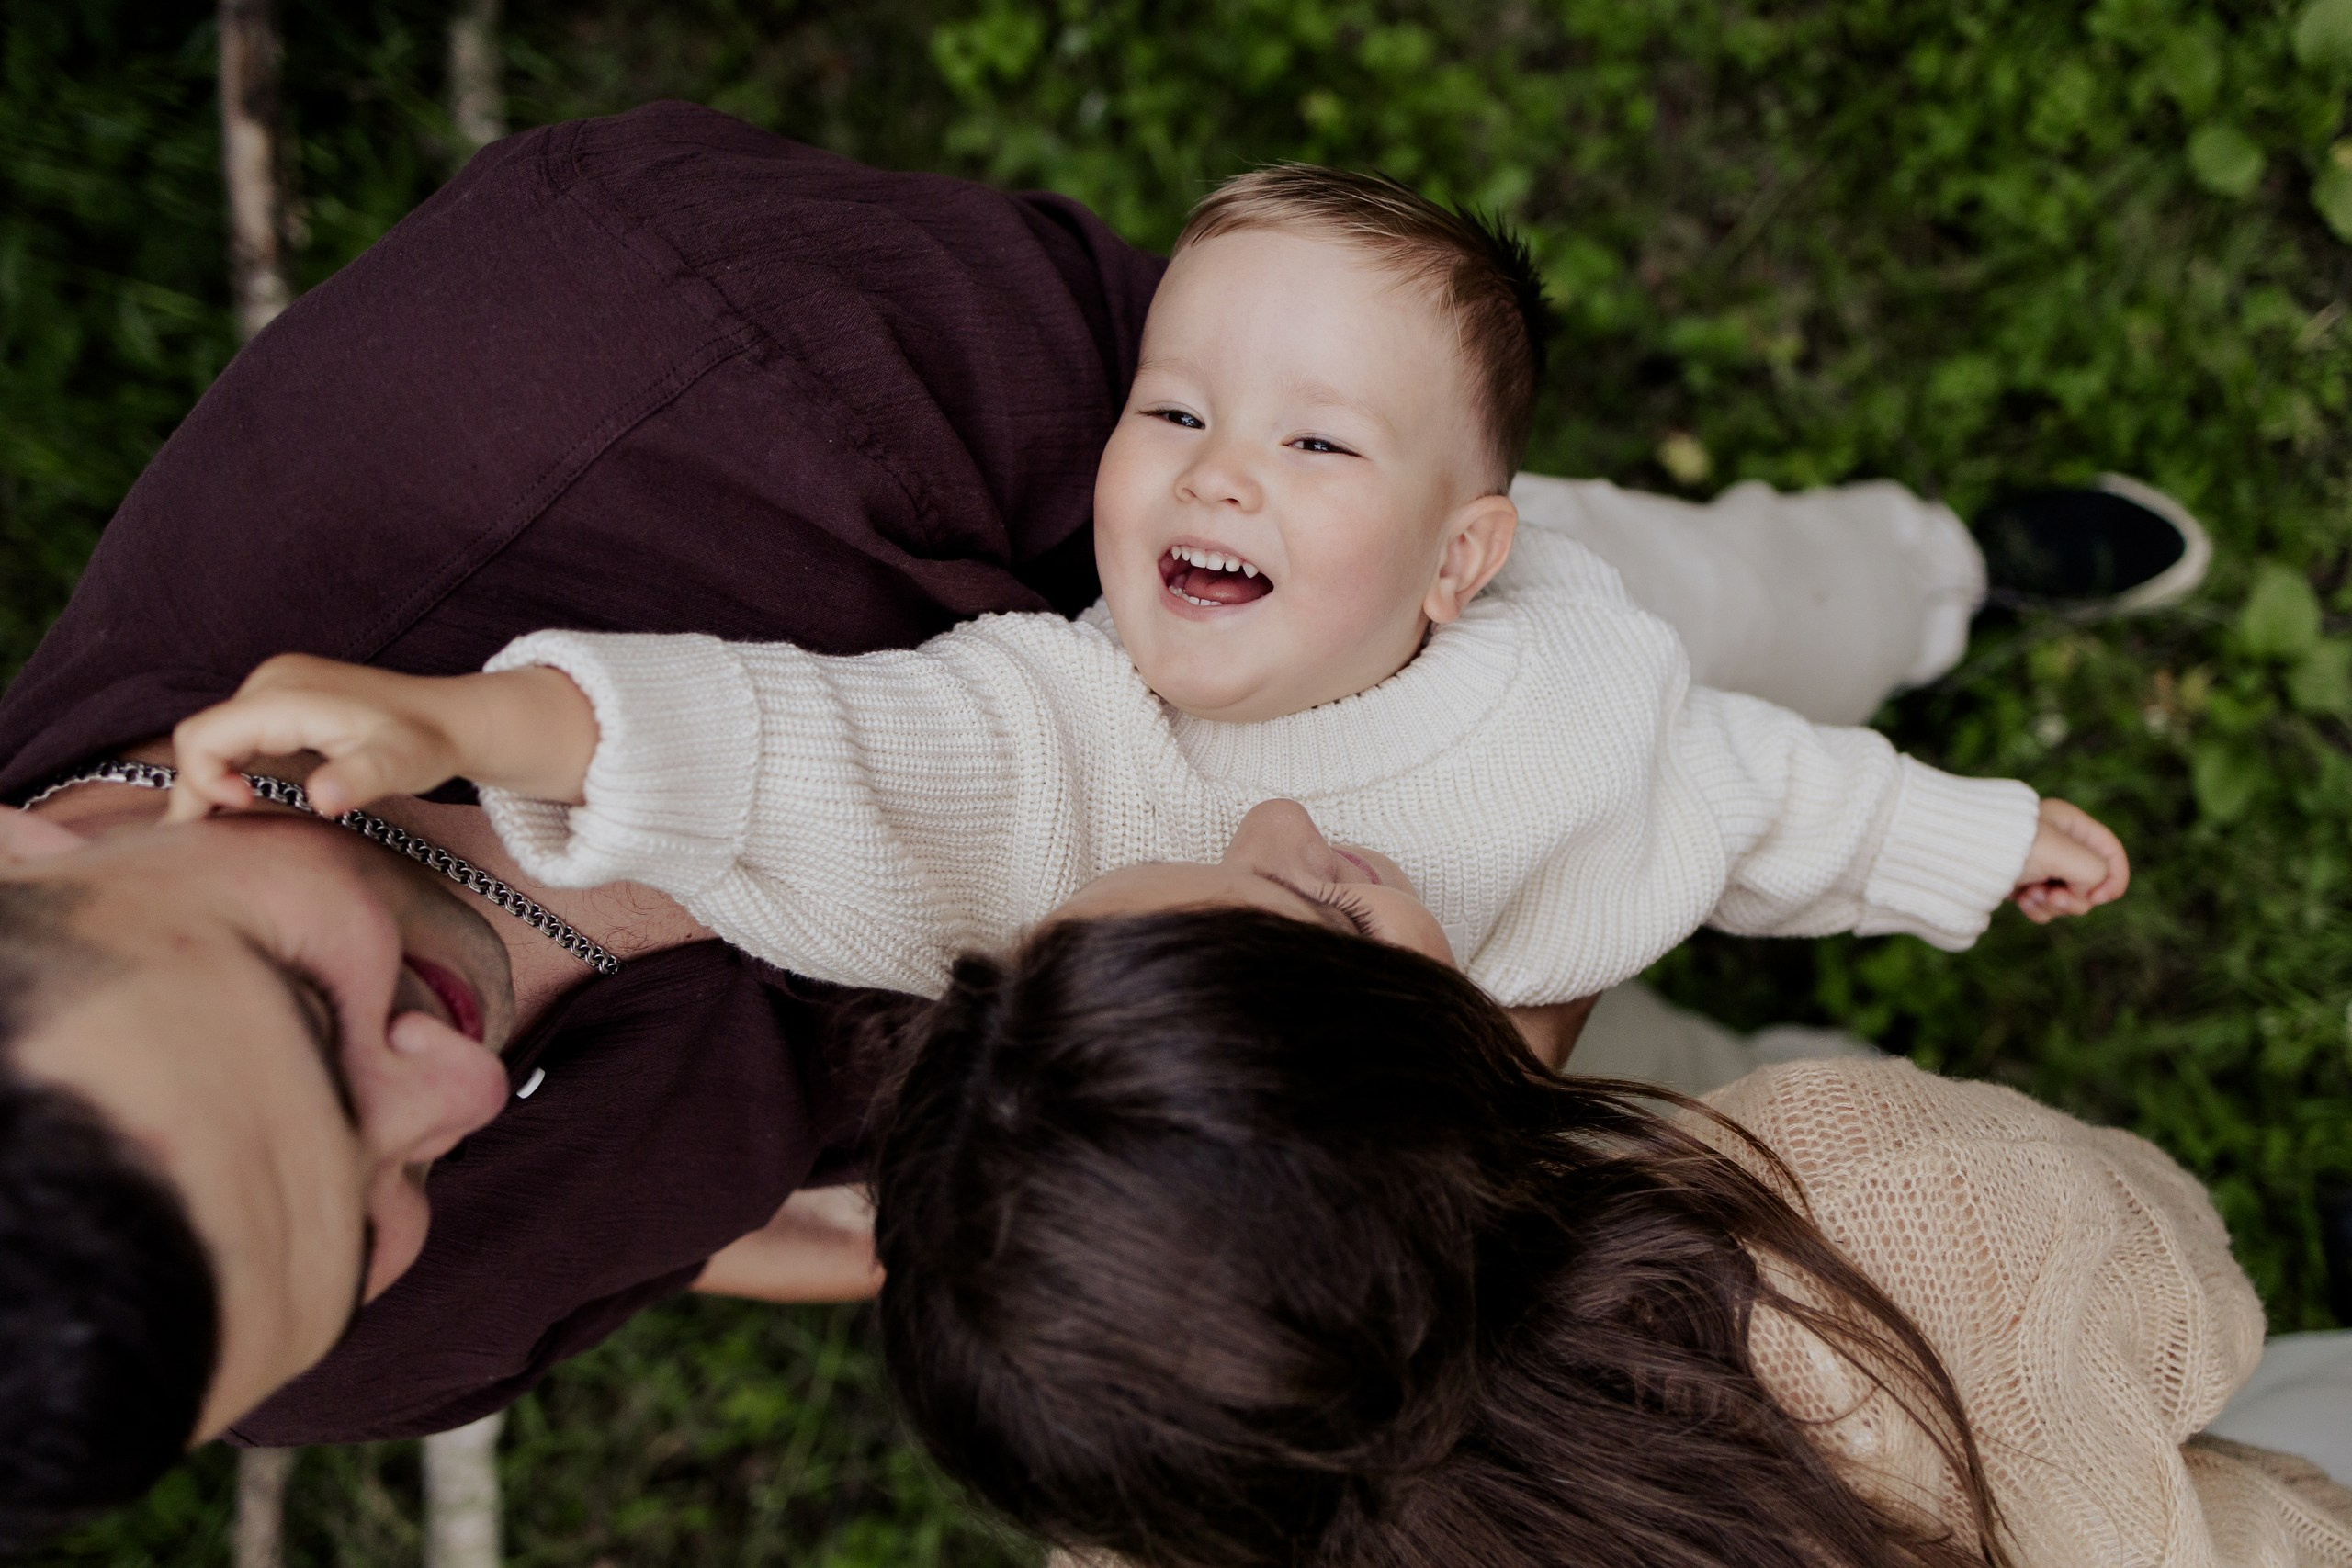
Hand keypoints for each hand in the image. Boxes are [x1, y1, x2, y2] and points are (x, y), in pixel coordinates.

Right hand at [166, 654, 596, 822]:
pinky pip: (235, 731)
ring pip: (214, 734)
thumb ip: (362, 779)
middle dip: (196, 788)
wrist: (452, 718)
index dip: (204, 782)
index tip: (244, 811)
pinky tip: (238, 801)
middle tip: (204, 843)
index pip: (203, 738)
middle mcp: (272, 680)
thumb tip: (321, 799)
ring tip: (213, 830)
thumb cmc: (427, 744)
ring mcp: (276, 684)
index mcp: (285, 695)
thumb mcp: (402, 766)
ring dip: (209, 779)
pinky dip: (227, 765)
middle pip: (199, 736)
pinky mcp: (284, 695)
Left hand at [2012, 797, 2128, 922]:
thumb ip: (2093, 870)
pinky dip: (2036, 908)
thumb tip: (2085, 892)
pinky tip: (2020, 902)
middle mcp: (2056, 842)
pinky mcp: (2021, 884)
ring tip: (2030, 896)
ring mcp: (2038, 864)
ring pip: (2068, 897)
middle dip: (2076, 897)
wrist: (1953, 856)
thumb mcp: (2062, 853)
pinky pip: (2044, 906)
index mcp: (2069, 823)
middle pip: (2091, 881)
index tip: (2098, 898)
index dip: (2114, 878)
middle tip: (2053, 897)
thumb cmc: (2007, 847)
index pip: (2111, 851)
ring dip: (2053, 904)